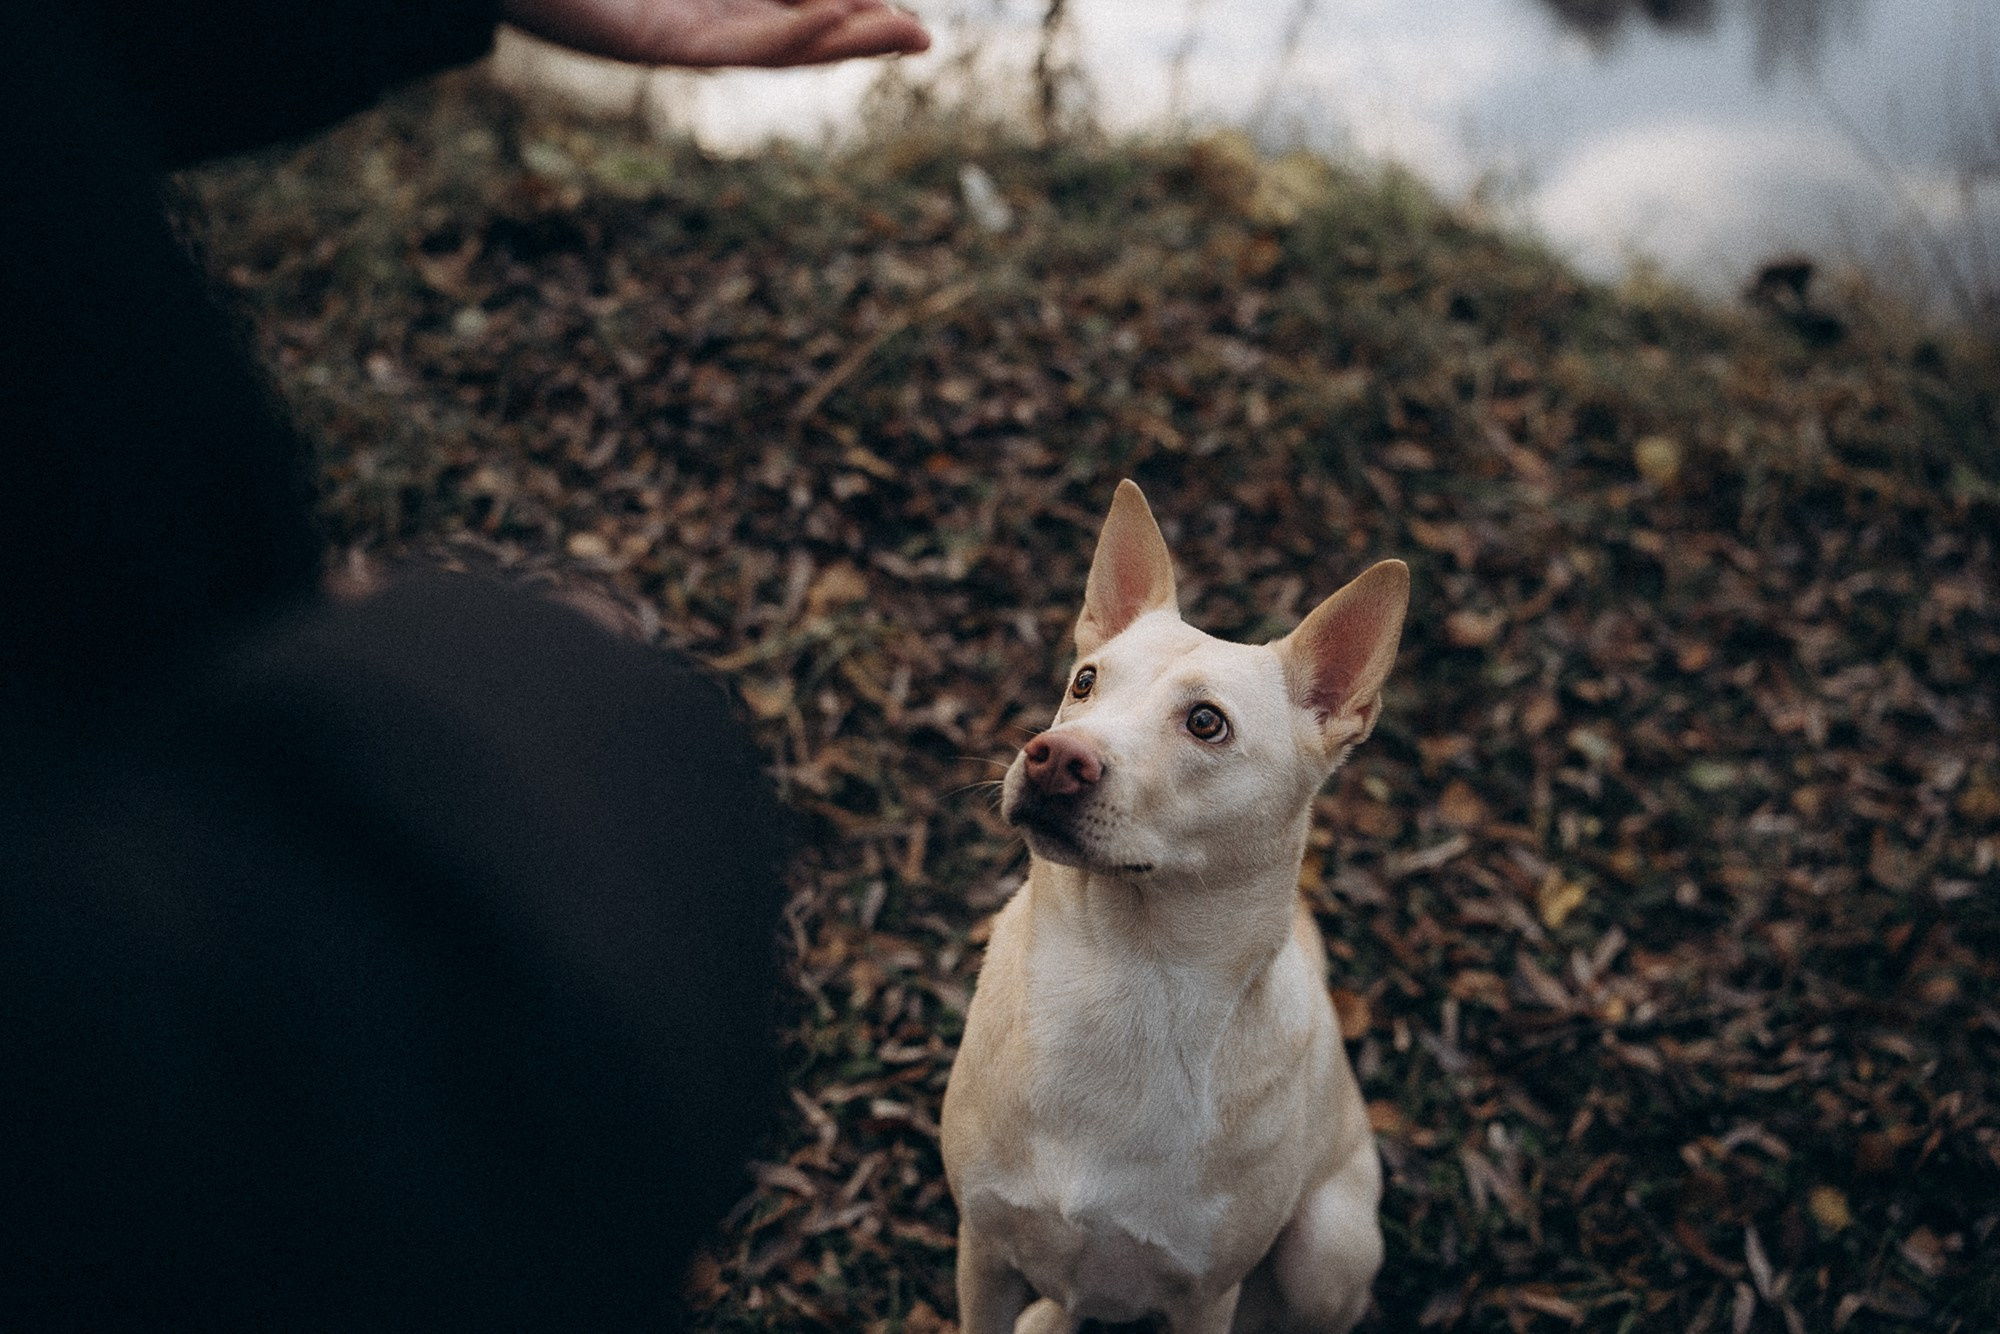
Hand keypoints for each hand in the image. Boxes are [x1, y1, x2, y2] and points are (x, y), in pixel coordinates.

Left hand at [503, 0, 931, 68]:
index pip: (782, 4)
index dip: (839, 6)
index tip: (891, 5)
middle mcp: (688, 17)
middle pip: (789, 29)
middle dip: (856, 33)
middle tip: (920, 37)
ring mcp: (671, 35)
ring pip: (772, 44)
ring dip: (837, 40)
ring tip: (897, 30)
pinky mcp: (650, 46)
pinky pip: (733, 42)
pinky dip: (786, 33)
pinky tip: (831, 17)